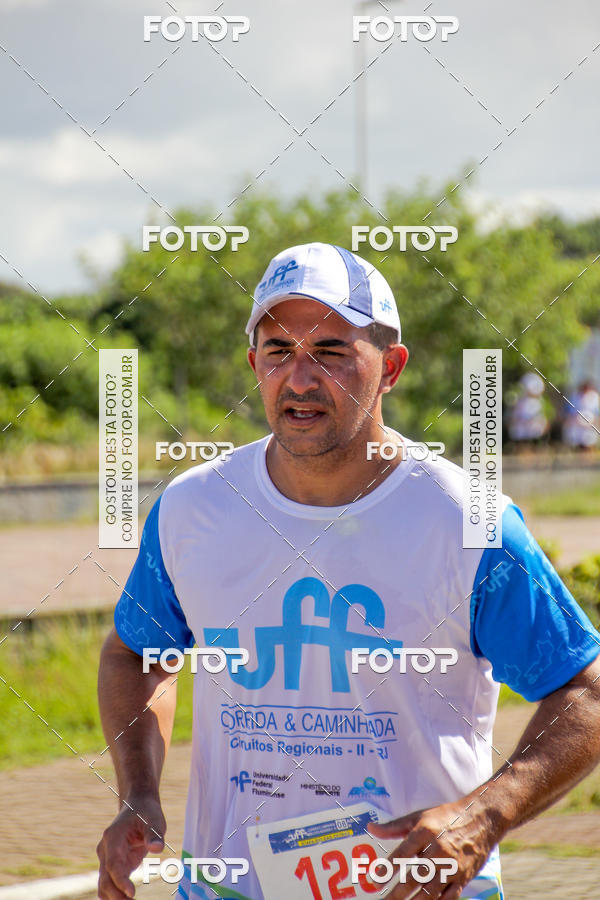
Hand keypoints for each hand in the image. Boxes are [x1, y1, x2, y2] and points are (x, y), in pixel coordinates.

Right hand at [97, 794, 165, 898]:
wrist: (138, 806)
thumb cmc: (147, 812)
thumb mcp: (155, 819)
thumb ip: (155, 834)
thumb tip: (157, 849)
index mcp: (113, 837)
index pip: (113, 864)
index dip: (120, 880)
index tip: (131, 893)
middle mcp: (106, 849)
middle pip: (105, 878)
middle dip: (116, 894)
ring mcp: (108, 858)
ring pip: (104, 884)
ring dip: (115, 897)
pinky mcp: (115, 865)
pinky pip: (111, 884)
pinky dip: (116, 894)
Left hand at [367, 799, 500, 898]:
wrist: (482, 820)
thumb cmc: (446, 817)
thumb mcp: (419, 816)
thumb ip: (394, 826)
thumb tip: (371, 829)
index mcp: (425, 832)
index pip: (402, 854)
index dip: (387, 869)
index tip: (375, 880)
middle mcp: (438, 850)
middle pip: (414, 877)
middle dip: (397, 893)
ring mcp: (452, 867)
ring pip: (429, 892)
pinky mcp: (463, 878)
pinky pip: (448, 897)